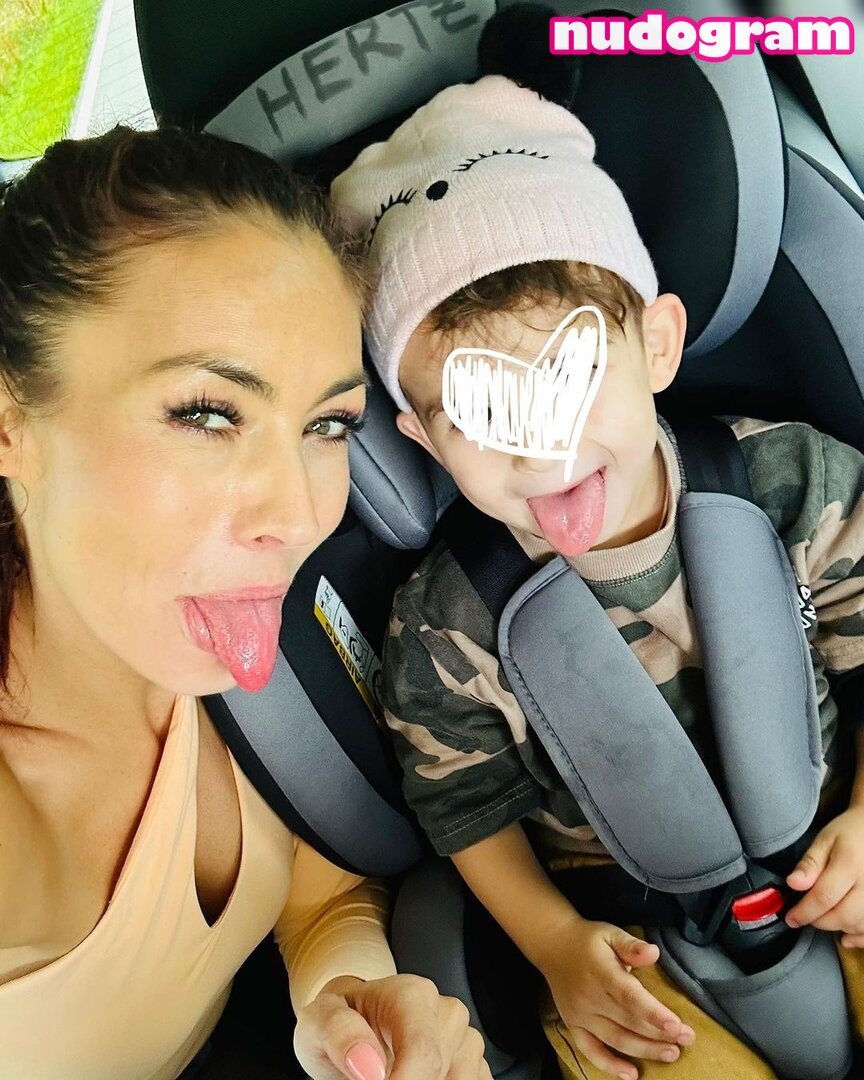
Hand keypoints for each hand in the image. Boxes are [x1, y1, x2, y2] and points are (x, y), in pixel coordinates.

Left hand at [294, 973, 492, 1079]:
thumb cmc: (339, 1020)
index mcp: (410, 994)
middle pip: (440, 1072)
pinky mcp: (473, 1062)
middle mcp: (444, 1012)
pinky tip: (415, 1077)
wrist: (353, 1021)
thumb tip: (367, 1065)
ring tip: (393, 1072)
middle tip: (374, 1078)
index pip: (423, 1051)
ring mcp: (463, 1038)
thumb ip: (338, 1033)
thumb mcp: (318, 1021)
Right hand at [542, 919, 694, 1079]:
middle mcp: (590, 997)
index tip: (676, 1025)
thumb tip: (654, 953)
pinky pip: (590, 1050)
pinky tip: (631, 1075)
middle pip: (628, 1021)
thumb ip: (631, 945)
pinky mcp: (573, 1026)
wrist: (552, 945)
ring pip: (615, 1039)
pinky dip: (609, 1066)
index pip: (629, 996)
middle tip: (687, 1039)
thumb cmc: (588, 940)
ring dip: (644, 1050)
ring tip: (671, 1054)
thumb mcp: (610, 933)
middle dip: (660, 1034)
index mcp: (601, 972)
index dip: (653, 1013)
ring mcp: (580, 1015)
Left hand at [785, 806, 863, 944]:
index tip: (791, 918)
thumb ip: (810, 863)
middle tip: (806, 915)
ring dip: (838, 928)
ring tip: (824, 916)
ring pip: (859, 926)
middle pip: (843, 916)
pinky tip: (846, 936)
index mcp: (850, 865)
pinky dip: (859, 938)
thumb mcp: (825, 840)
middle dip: (819, 921)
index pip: (824, 897)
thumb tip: (793, 884)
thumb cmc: (850, 833)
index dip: (804, 912)